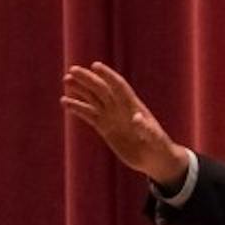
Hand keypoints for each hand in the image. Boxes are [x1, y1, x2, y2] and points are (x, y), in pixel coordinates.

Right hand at [60, 61, 189, 188]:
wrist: (155, 160)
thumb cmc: (159, 147)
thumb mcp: (155, 139)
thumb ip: (146, 129)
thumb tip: (136, 118)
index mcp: (134, 106)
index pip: (119, 86)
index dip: (108, 75)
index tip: (95, 65)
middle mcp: (121, 108)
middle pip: (102, 89)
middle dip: (88, 79)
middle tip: (72, 70)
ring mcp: (112, 117)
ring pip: (93, 99)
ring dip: (80, 89)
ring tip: (67, 81)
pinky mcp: (105, 128)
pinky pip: (89, 115)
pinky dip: (77, 108)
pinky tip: (65, 102)